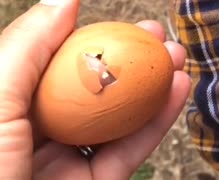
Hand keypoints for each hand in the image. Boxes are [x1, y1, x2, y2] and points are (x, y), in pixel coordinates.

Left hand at [0, 0, 190, 178]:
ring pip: (119, 120)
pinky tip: (177, 92)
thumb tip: (63, 0)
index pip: (58, 64)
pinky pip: (131, 151)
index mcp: (12, 106)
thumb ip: (28, 45)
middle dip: (132, 61)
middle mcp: (42, 131)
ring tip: (178, 60)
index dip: (92, 38)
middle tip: (157, 37)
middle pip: (95, 90)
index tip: (119, 21)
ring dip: (154, 88)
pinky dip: (158, 121)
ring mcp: (70, 161)